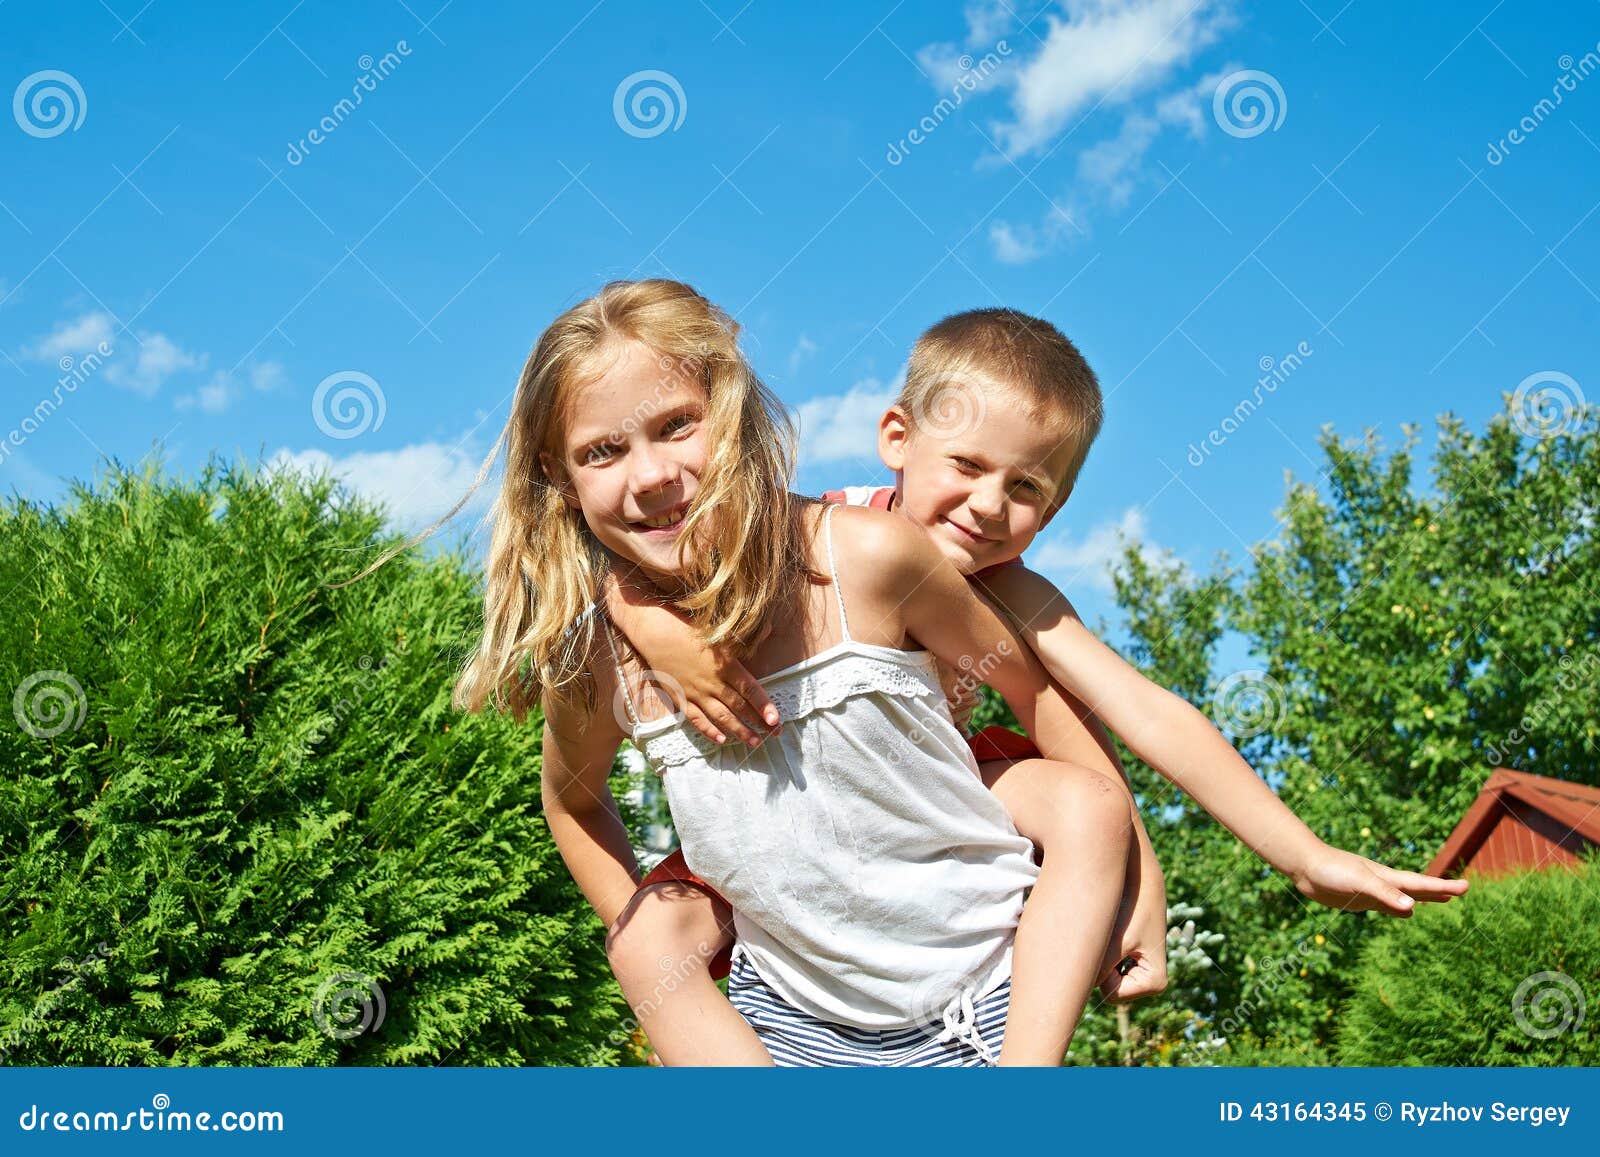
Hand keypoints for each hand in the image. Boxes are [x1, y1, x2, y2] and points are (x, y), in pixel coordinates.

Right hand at [646, 623, 778, 747]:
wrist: (655, 633)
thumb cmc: (688, 629)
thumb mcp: (720, 632)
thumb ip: (745, 638)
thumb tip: (770, 627)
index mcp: (726, 665)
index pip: (750, 690)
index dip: (764, 706)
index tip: (776, 720)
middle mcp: (713, 682)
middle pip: (740, 707)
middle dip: (758, 723)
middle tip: (774, 735)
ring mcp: (696, 692)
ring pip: (721, 717)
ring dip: (739, 731)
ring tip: (754, 742)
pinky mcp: (681, 698)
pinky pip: (697, 719)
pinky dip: (709, 731)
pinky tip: (721, 740)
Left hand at [1095, 887, 1169, 1003]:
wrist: (1140, 881)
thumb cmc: (1130, 909)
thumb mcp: (1114, 943)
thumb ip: (1098, 971)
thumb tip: (1077, 992)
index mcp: (1155, 983)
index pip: (1112, 995)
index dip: (1104, 972)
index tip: (1112, 944)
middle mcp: (1151, 982)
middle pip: (1109, 988)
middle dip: (1102, 965)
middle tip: (1110, 937)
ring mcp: (1142, 972)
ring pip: (1105, 976)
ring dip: (1102, 956)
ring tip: (1113, 933)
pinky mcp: (1133, 960)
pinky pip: (1107, 965)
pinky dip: (1104, 951)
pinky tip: (1112, 932)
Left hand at [1291, 843, 1469, 915]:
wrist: (1305, 866)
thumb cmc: (1331, 870)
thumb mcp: (1360, 882)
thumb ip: (1385, 894)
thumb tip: (1412, 908)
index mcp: (1387, 877)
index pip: (1422, 884)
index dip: (1444, 887)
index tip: (1466, 887)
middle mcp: (1384, 883)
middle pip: (1418, 888)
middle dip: (1440, 890)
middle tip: (1462, 890)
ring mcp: (1373, 890)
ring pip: (1405, 896)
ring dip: (1423, 898)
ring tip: (1441, 899)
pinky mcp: (1360, 898)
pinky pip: (1387, 905)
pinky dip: (1400, 908)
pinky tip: (1405, 912)